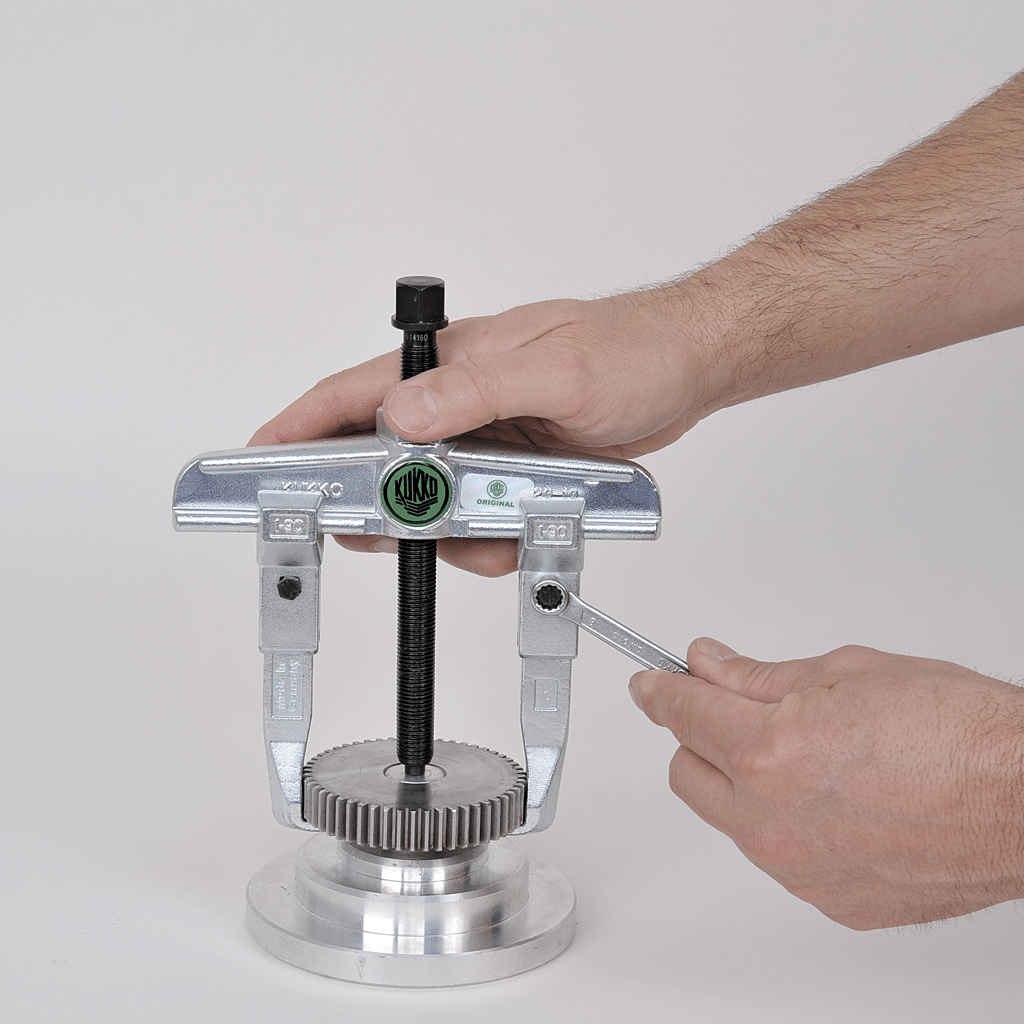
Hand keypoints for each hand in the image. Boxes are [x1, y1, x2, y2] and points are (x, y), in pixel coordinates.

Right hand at [249, 291, 712, 575]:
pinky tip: (513, 532)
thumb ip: (477, 390)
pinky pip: (479, 507)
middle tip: (372, 531)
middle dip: (375, 498)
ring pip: (433, 490)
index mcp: (457, 360)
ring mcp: (489, 432)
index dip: (302, 425)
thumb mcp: (557, 369)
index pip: (356, 391)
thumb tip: (403, 415)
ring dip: (445, 524)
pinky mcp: (515, 463)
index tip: (261, 457)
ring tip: (477, 536)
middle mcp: (464, 397)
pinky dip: (487, 531)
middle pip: (385, 452)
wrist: (691, 367)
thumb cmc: (634, 349)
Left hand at [629, 639, 1023, 928]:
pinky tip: (838, 800)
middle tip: (737, 713)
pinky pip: (779, 856)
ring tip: (810, 757)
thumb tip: (710, 665)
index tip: (650, 684)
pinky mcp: (830, 901)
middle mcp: (771, 820)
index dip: (660, 691)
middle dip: (701, 736)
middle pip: (687, 771)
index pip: (681, 713)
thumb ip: (759, 677)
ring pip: (730, 817)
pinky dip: (788, 825)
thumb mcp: (846, 672)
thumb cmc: (958, 731)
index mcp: (767, 752)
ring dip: (743, 783)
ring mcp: (799, 869)